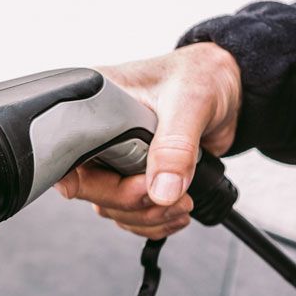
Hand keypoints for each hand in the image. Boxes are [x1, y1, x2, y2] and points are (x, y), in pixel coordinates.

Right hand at [54, 42, 241, 238]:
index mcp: (92, 104)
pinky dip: (152, 219)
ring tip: (181, 204)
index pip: (67, 153)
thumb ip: (175, 147)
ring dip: (145, 216)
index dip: (86, 181)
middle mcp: (95, 132)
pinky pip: (127, 210)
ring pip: (108, 205)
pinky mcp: (132, 173)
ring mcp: (113, 156)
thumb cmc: (202, 75)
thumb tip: (162, 190)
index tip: (125, 190)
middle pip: (88, 188)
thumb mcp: (190, 102)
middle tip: (168, 196)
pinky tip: (175, 209)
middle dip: (130, 203)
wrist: (229, 88)